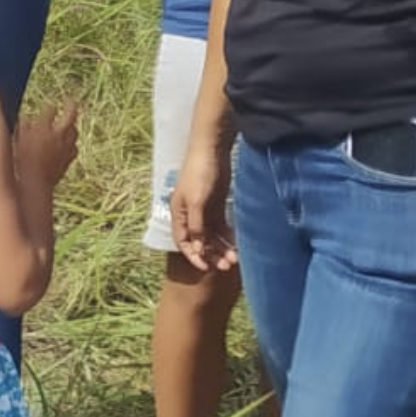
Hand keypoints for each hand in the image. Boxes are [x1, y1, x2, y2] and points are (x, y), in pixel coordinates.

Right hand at [14, 103, 78, 187]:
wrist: (34, 184)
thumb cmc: (21, 162)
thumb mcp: (18, 141)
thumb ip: (22, 127)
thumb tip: (25, 117)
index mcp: (44, 127)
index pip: (50, 110)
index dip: (50, 108)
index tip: (49, 107)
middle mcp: (58, 134)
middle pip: (71, 114)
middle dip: (71, 106)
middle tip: (70, 101)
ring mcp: (65, 147)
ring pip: (74, 131)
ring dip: (72, 125)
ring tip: (69, 124)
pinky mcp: (68, 159)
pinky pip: (74, 147)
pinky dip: (72, 144)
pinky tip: (68, 145)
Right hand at [170, 142, 237, 271]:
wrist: (213, 148)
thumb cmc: (200, 172)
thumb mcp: (197, 201)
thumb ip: (196, 225)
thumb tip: (197, 249)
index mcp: (179, 213)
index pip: (183, 242)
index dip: (194, 256)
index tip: (206, 268)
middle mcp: (190, 214)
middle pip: (199, 241)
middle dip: (211, 255)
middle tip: (226, 266)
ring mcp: (204, 209)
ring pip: (211, 235)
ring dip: (221, 247)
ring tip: (235, 259)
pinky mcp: (217, 203)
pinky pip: (221, 226)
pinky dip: (227, 236)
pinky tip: (236, 244)